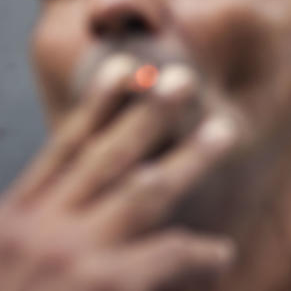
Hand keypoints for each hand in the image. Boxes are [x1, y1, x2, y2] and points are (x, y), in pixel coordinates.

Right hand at [0, 55, 237, 290]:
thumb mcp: (3, 258)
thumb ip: (26, 228)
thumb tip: (61, 197)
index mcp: (10, 222)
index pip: (62, 151)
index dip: (98, 108)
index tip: (125, 69)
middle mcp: (37, 230)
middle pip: (105, 156)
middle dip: (147, 114)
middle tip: (181, 80)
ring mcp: (71, 258)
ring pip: (143, 191)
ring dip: (186, 157)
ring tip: (222, 131)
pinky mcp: (106, 286)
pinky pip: (170, 257)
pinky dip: (198, 254)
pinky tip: (221, 252)